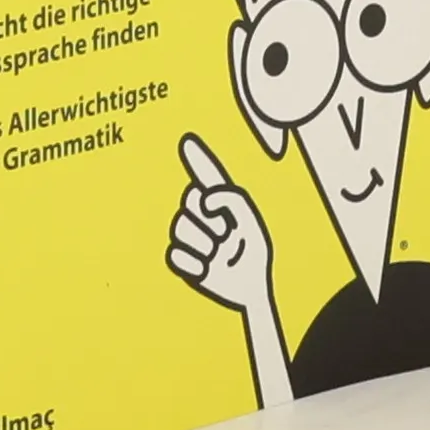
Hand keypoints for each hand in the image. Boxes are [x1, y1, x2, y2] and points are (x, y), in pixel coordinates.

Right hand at [166, 132, 273, 314]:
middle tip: (228, 236)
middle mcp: (203, 215)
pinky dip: (194, 263)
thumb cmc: (253, 253)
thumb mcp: (248, 221)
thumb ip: (230, 199)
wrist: (251, 288)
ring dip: (205, 244)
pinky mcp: (184, 260)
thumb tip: (203, 200)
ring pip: (180, 227)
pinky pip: (175, 254)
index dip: (197, 158)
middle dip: (211, 218)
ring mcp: (192, 237)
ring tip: (220, 254)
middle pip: (188, 200)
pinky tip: (208, 269)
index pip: (207, 176)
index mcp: (221, 202)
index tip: (188, 142)